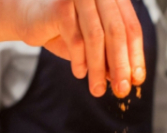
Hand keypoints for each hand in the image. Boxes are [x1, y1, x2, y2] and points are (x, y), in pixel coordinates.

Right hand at [15, 0, 145, 97]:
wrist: (28, 16)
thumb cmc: (63, 29)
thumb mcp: (92, 45)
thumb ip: (110, 56)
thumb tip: (127, 79)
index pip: (131, 28)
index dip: (135, 55)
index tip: (137, 79)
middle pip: (117, 32)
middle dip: (120, 65)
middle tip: (122, 89)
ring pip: (96, 37)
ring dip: (98, 68)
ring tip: (97, 89)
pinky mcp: (61, 6)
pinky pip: (75, 39)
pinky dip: (79, 60)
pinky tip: (80, 73)